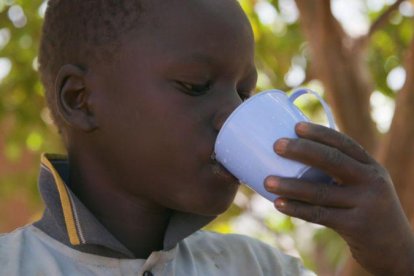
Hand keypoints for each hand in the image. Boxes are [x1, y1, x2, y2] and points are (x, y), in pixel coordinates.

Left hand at [264, 122, 413, 274]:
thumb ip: (341, 173)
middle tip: (276, 145)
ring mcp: (365, 204)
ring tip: (267, 181)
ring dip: (291, 186)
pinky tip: (278, 204)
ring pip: (321, 192)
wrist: (396, 249)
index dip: (320, 133)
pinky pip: (320, 215)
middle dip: (302, 150)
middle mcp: (371, 181)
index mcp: (371, 167)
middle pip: (332, 160)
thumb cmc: (368, 211)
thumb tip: (297, 159)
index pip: (344, 143)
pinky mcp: (356, 226)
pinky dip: (297, 209)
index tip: (296, 126)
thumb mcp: (364, 187)